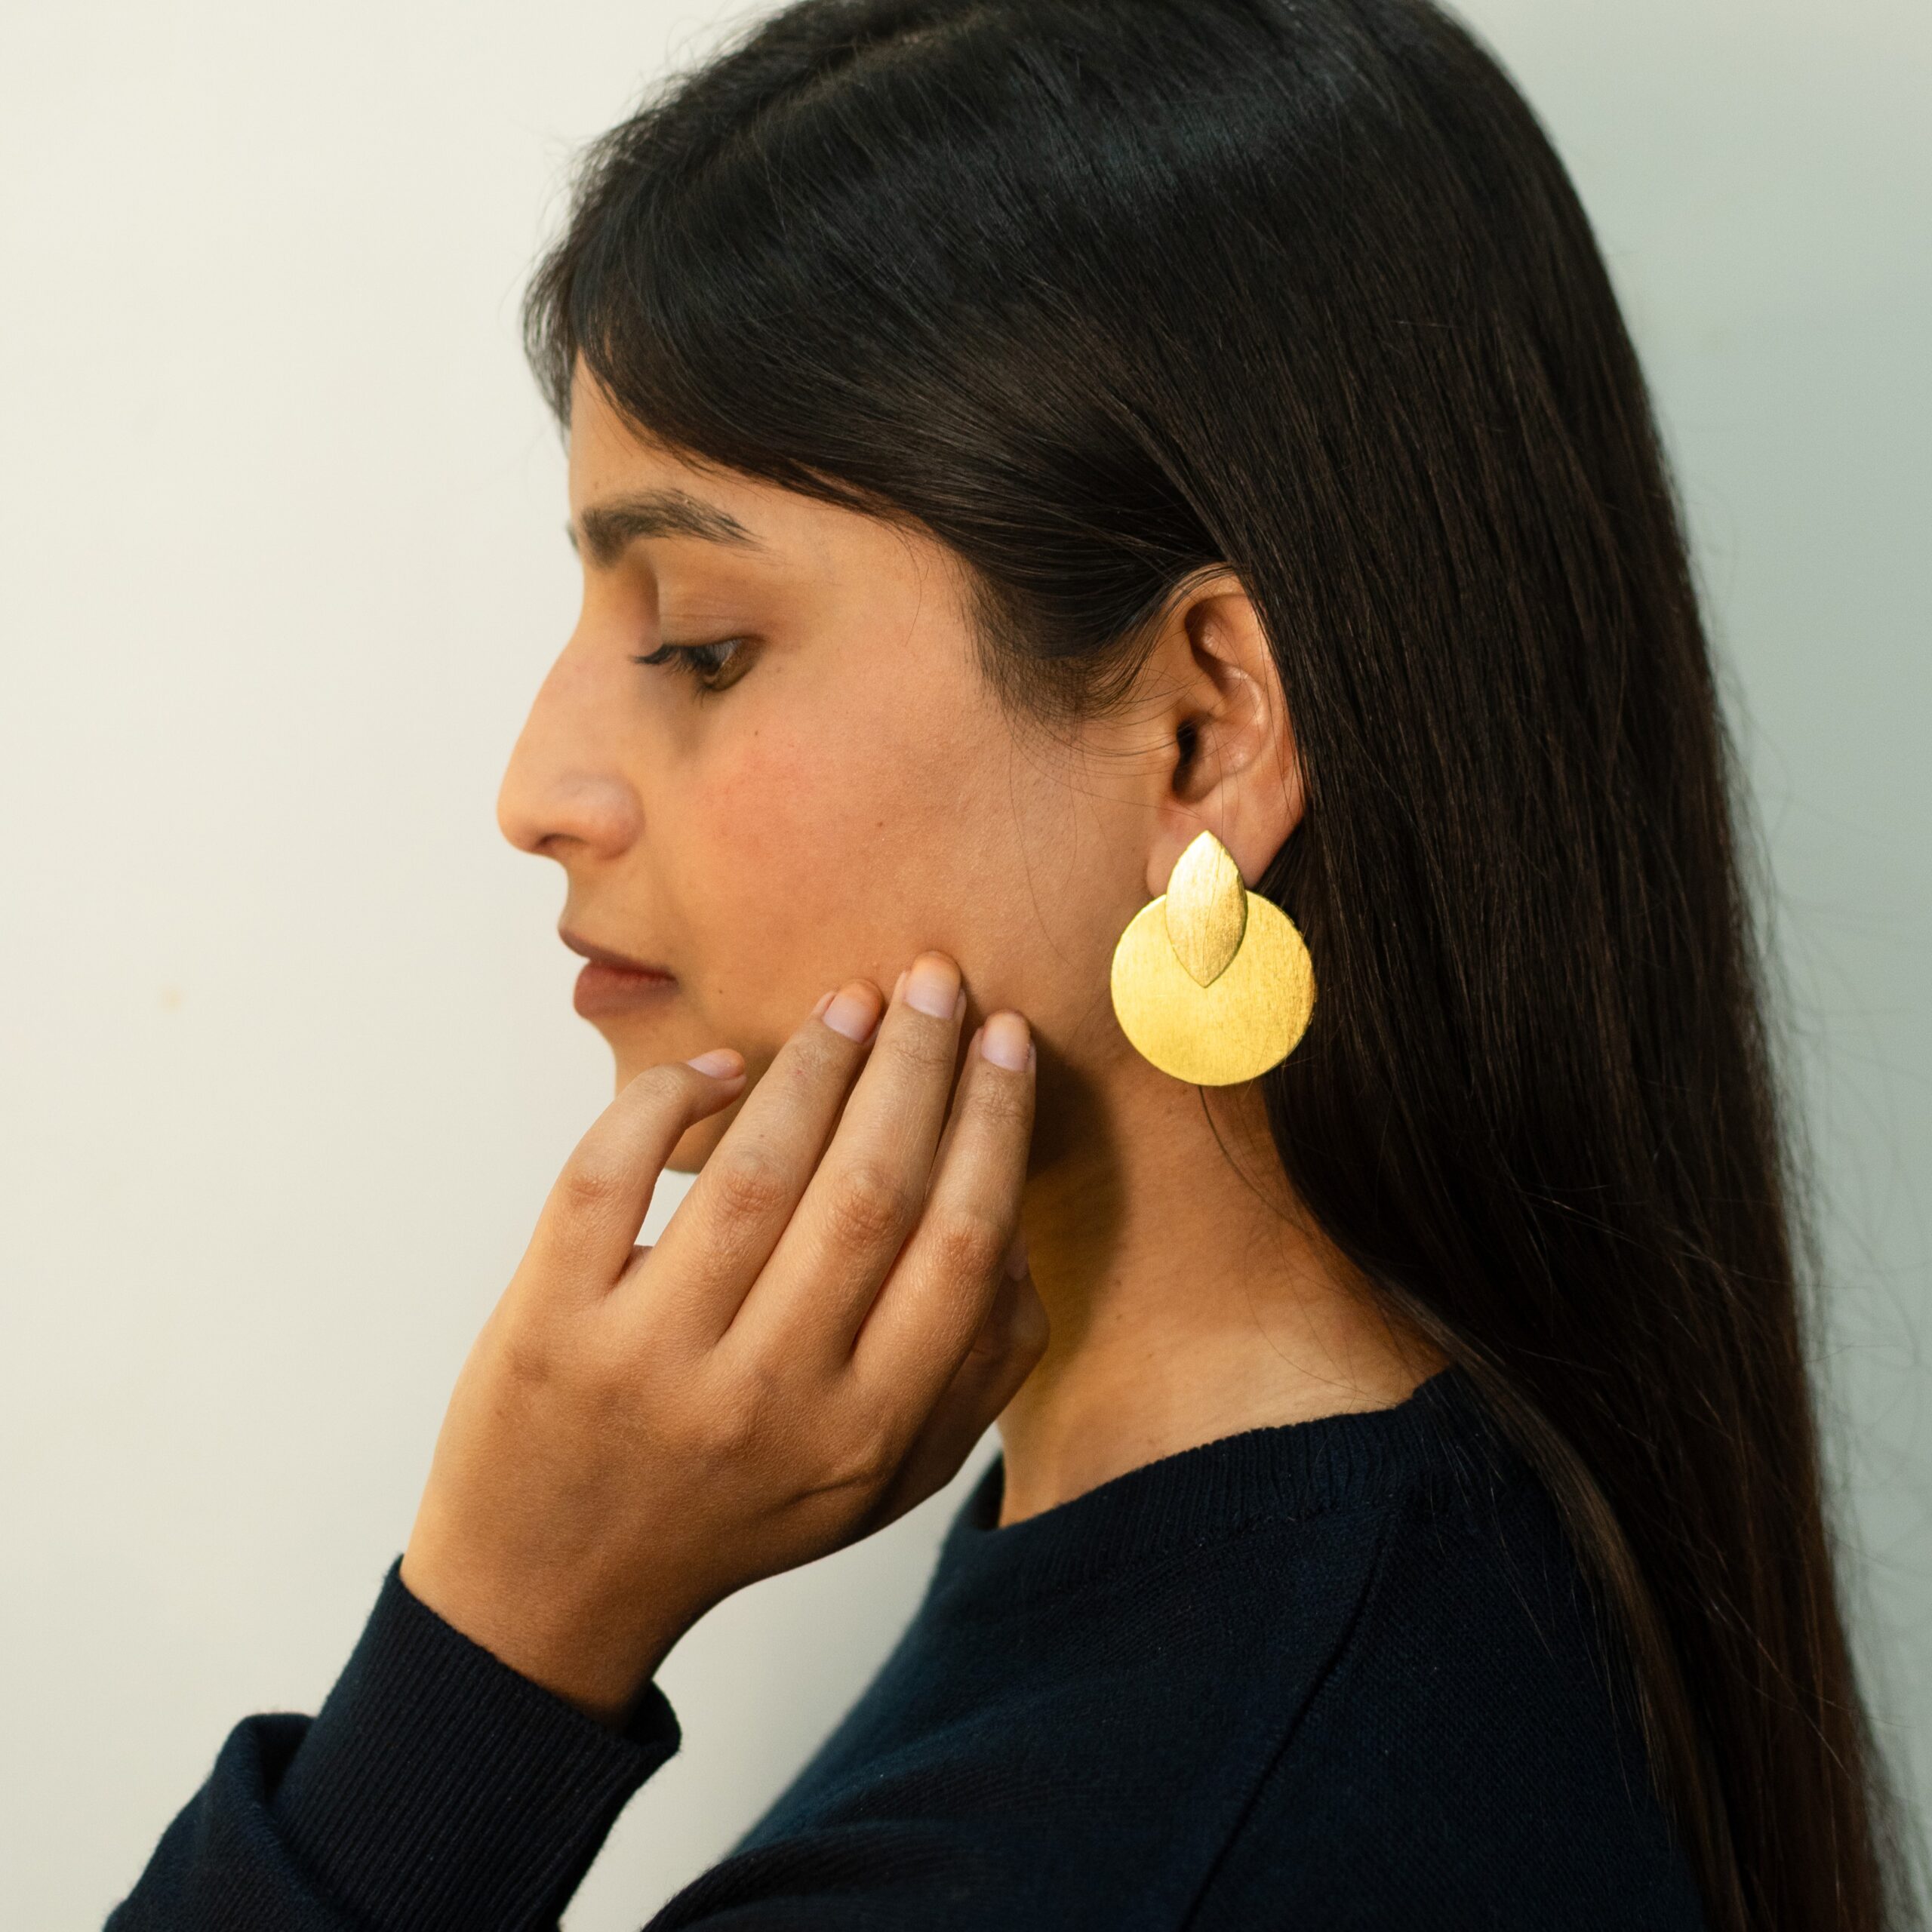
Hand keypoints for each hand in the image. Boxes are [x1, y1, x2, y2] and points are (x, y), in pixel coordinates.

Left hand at [400, 951, 1044, 1723]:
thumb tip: (1019, 1244)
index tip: (1007, 1041)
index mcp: (864, 1432)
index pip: (957, 1248)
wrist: (550, 1595)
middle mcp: (767, 1399)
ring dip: (813, 1066)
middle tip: (935, 980)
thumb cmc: (733, 1516)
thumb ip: (971, 1382)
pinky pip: (608, 1177)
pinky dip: (666, 1101)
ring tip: (850, 1003)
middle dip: (917, 1066)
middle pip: (870, 1192)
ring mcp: (650, 1361)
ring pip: (754, 1174)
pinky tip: (716, 1068)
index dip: (992, 1128)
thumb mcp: (878, 1483)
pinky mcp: (549, 1326)